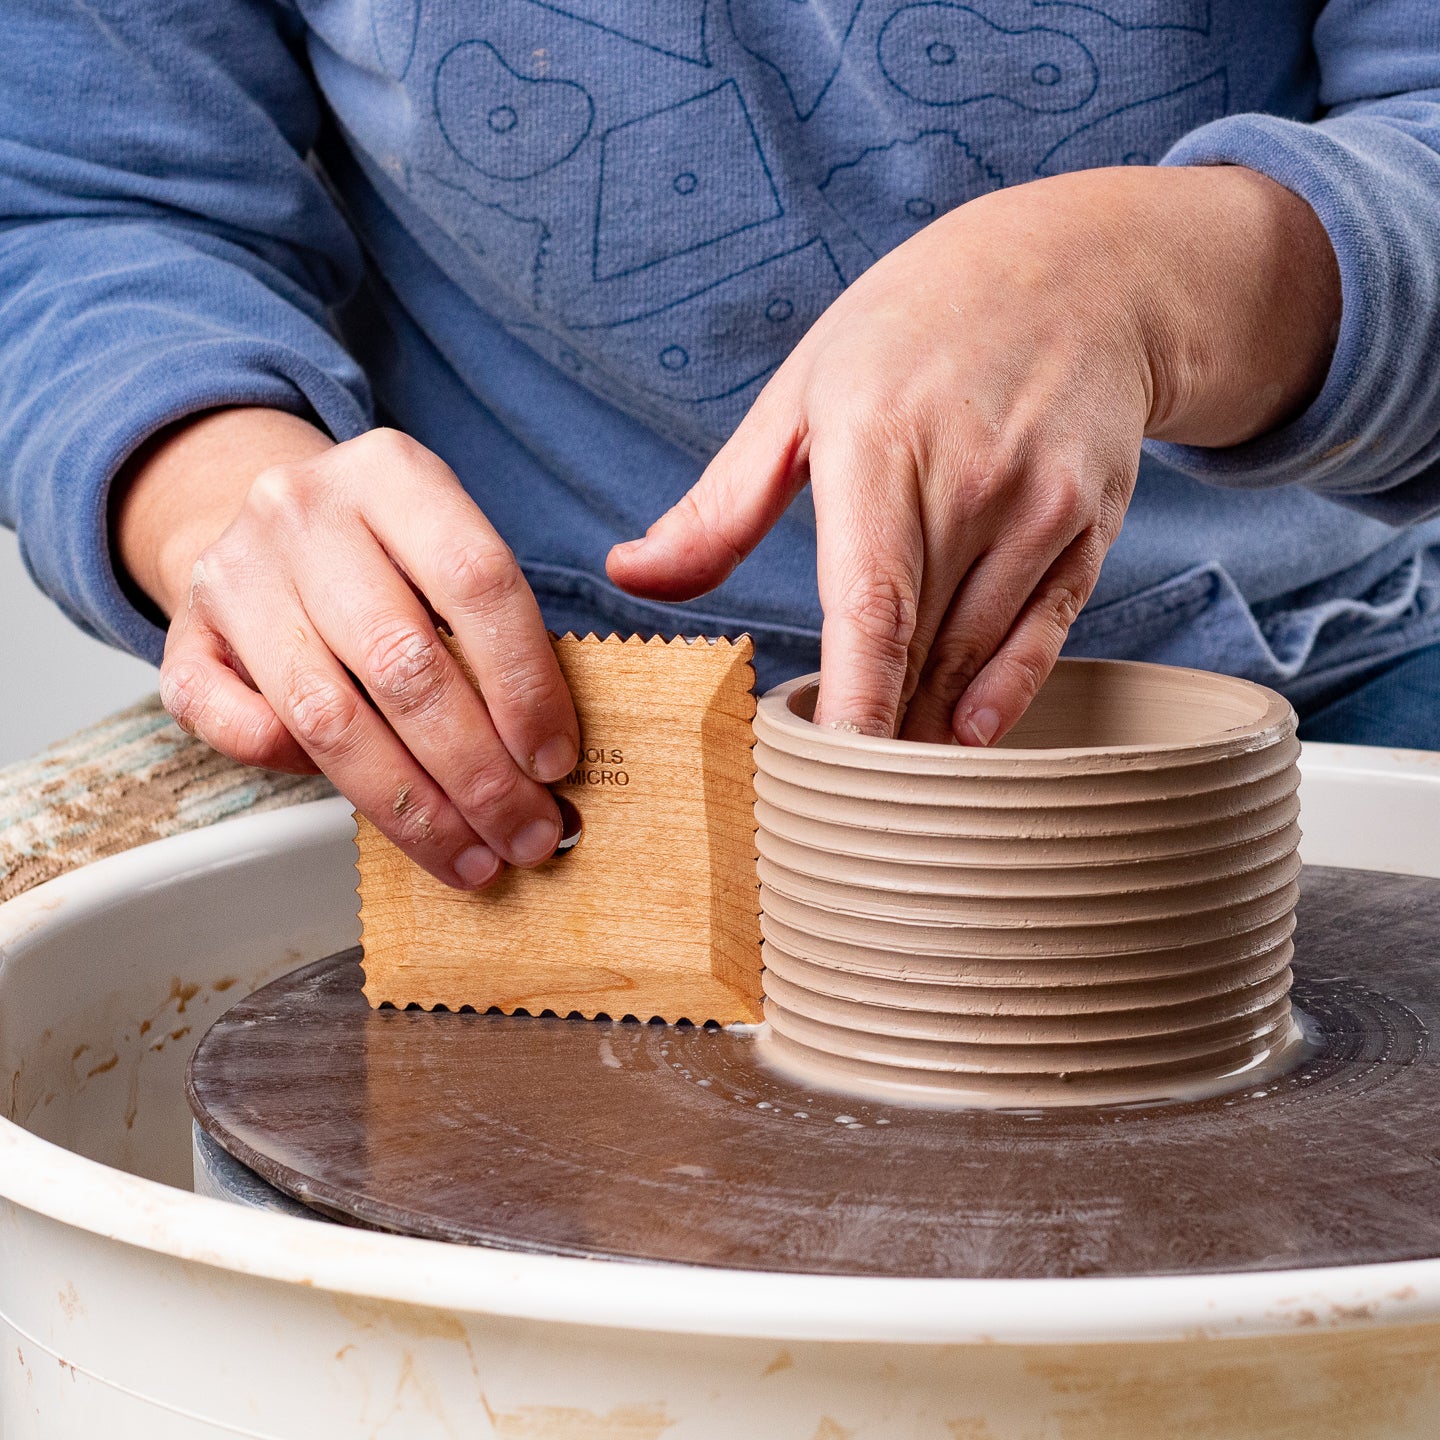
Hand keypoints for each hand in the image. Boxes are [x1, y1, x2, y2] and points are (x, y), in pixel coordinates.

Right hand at [114, 411, 578, 887]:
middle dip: (478, 772)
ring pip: (328, 716)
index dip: (526, 684)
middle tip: (526, 833)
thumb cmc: (383, 556)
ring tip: (472, 855)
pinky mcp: (184, 637)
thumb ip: (493, 627)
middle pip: (403, 664)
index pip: (477, 581)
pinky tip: (368, 808)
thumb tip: (548, 759)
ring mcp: (232, 572)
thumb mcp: (446, 548)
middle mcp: (301, 511)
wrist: (260, 525)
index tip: (557, 761)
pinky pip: (244, 732)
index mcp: (391, 473)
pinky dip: (304, 776)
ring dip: (413, 807)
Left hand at [607, 164, 1339, 742]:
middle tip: (831, 796)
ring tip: (885, 778)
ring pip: (978, 656)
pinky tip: (965, 738)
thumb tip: (630, 576)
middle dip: (879, 737)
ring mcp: (1044, 508)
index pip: (869, 610)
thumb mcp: (802, 394)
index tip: (823, 777)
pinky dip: (1003, 697)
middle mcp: (973, 482)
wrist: (1079, 270)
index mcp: (881, 447)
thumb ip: (720, 506)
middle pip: (921, 653)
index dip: (853, 708)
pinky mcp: (1092, 528)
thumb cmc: (914, 330)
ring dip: (930, 725)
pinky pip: (1046, 638)